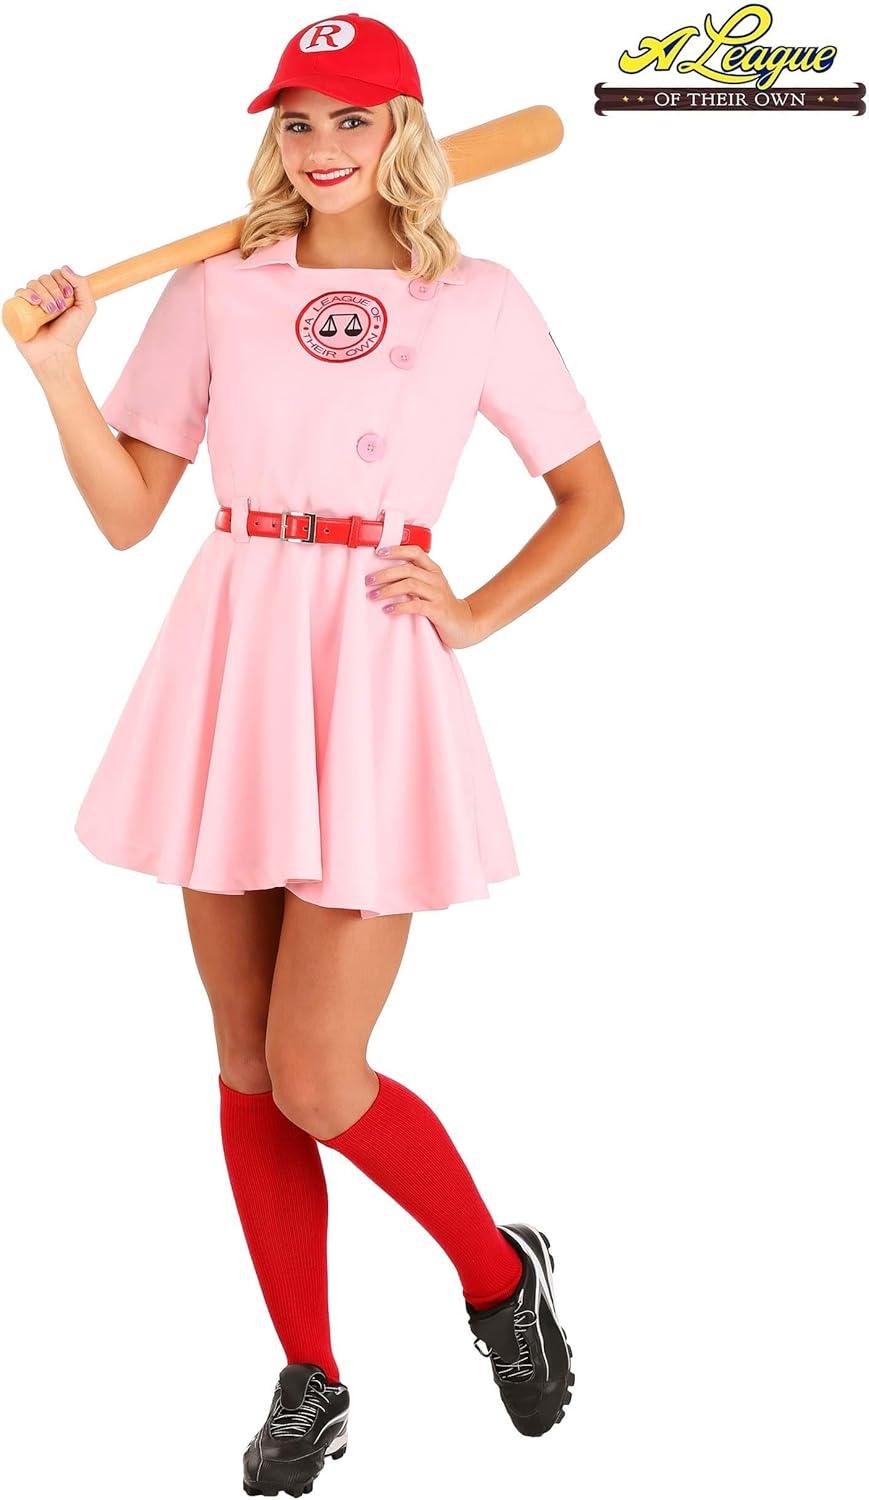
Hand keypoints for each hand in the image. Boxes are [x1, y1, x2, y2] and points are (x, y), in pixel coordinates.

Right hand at [11, 265, 95, 371]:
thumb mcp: (86, 308)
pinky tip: (35, 303)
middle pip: (44, 278)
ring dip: (43, 294)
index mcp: (58, 292)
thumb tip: (65, 268)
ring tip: (50, 311)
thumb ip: (83, 286)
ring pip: (32, 284)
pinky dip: (26, 294)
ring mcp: (30, 302)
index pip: (56, 274)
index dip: (62, 281)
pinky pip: (18, 293)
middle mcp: (43, 295)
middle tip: (61, 307)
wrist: (56, 352)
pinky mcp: (18, 309)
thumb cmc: (71, 334)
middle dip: (54, 290)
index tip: (69, 295)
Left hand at [365, 544, 484, 648]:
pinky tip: (388, 610)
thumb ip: (414, 579)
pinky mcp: (438, 611)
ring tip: (373, 596)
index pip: (415, 552)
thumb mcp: (430, 587)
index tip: (378, 553)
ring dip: (388, 590)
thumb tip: (384, 574)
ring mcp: (438, 595)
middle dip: (385, 574)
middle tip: (368, 581)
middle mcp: (436, 579)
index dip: (396, 550)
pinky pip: (416, 606)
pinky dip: (400, 607)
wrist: (465, 625)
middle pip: (408, 569)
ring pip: (410, 585)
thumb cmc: (441, 605)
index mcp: (433, 570)